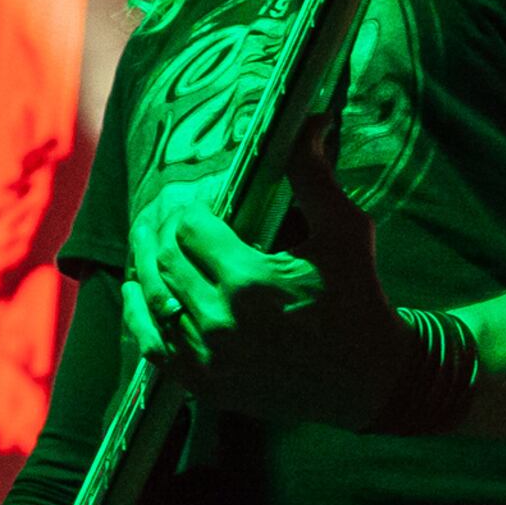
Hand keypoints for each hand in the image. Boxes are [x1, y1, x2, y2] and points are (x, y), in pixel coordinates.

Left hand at [120, 157, 414, 427]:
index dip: (188, 205)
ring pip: (152, 299)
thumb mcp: (344, 230)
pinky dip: (139, 315)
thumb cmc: (359, 298)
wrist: (368, 381)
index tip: (195, 196)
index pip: (189, 227)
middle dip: (160, 228)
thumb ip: (313, 175)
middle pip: (163, 260)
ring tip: (148, 240)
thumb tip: (306, 119)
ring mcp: (208, 359)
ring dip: (144, 265)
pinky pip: (153, 346)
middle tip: (165, 209)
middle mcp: (220, 324)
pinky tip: (137, 290)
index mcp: (250, 282)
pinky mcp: (204, 385)